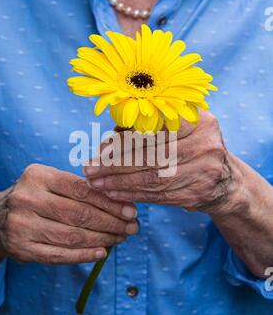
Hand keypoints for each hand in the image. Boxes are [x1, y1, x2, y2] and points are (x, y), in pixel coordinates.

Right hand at [0, 164, 137, 265]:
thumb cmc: (34, 197)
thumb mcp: (49, 182)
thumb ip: (79, 187)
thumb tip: (121, 202)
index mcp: (37, 176)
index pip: (81, 189)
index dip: (109, 202)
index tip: (130, 210)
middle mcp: (27, 199)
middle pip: (79, 214)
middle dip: (111, 222)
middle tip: (131, 227)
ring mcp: (22, 226)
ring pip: (72, 236)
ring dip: (103, 239)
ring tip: (120, 238)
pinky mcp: (22, 249)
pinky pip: (59, 255)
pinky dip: (84, 255)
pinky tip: (102, 252)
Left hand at [84, 112, 242, 215]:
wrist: (224, 179)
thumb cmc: (191, 147)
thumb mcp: (177, 129)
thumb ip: (147, 127)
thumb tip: (107, 140)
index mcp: (197, 120)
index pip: (153, 129)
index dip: (123, 141)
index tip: (100, 150)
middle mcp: (203, 144)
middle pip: (149, 155)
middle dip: (114, 163)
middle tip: (90, 169)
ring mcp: (202, 171)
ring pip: (150, 177)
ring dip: (118, 181)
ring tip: (95, 183)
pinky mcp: (195, 194)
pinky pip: (156, 195)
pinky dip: (131, 194)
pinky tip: (113, 193)